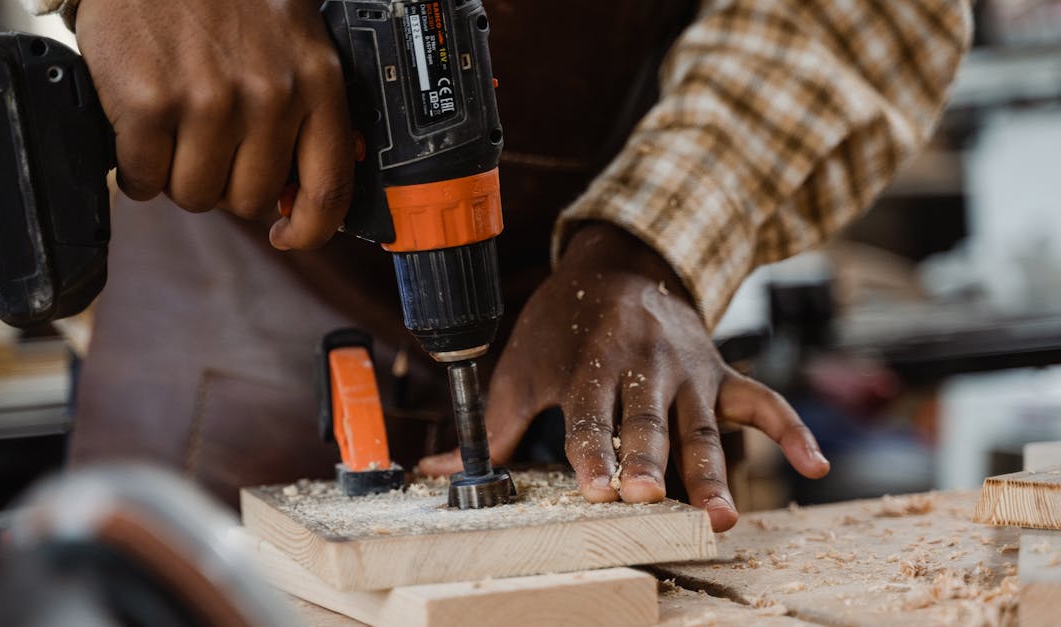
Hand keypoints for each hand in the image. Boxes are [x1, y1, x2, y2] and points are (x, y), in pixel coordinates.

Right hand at [75, 0, 352, 248]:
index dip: (309, 229)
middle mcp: (271, 95)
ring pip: (194, 195)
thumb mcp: (293, 38)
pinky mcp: (151, 103)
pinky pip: (143, 179)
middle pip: (249, 200)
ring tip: (170, 130)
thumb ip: (308, 105)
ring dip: (175, 175)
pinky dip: (133, 167)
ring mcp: (210, 101)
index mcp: (316, 81)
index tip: (287, 234)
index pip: (330, 188)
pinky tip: (137, 130)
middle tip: (205, 144)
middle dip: (223, 183)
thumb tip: (303, 187)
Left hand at [419, 222, 829, 530]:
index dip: (591, 451)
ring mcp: (689, 370)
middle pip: (646, 420)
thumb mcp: (522, 364)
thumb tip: (436, 472)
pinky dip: (792, 430)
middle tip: (649, 495)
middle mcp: (643, 365)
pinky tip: (816, 466)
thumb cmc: (563, 324)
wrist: (622, 261)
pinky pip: (764, 401)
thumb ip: (492, 424)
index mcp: (590, 362)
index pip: (588, 413)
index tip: (595, 487)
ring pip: (702, 424)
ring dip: (713, 468)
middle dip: (649, 457)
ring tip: (721, 516)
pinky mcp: (722, 373)